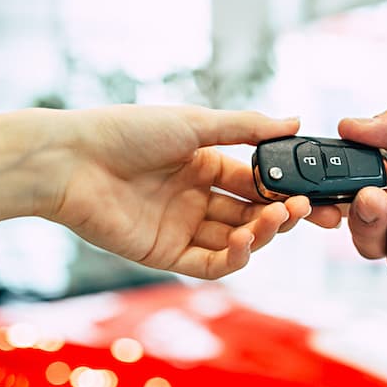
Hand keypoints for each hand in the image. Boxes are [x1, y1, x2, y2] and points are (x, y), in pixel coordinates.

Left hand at [28, 106, 341, 278]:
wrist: (71, 161)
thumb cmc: (126, 132)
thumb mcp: (194, 123)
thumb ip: (246, 128)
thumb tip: (295, 122)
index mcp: (202, 164)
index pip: (255, 182)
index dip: (286, 188)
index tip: (316, 191)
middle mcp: (194, 197)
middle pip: (251, 214)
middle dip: (283, 215)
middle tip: (309, 211)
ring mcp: (180, 227)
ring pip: (236, 240)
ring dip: (263, 233)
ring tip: (278, 219)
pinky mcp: (163, 253)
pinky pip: (209, 263)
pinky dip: (234, 257)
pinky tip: (246, 241)